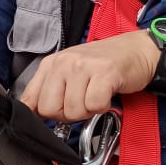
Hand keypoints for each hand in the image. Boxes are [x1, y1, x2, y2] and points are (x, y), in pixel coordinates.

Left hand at [19, 31, 157, 121]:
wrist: (136, 50)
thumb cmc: (102, 64)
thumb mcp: (69, 72)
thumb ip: (49, 91)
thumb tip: (31, 113)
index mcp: (51, 63)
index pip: (29, 100)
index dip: (43, 114)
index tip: (56, 113)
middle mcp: (64, 62)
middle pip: (49, 109)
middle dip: (67, 114)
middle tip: (82, 102)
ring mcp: (83, 67)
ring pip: (73, 111)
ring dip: (88, 110)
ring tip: (96, 94)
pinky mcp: (104, 73)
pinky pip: (94, 106)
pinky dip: (102, 107)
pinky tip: (106, 94)